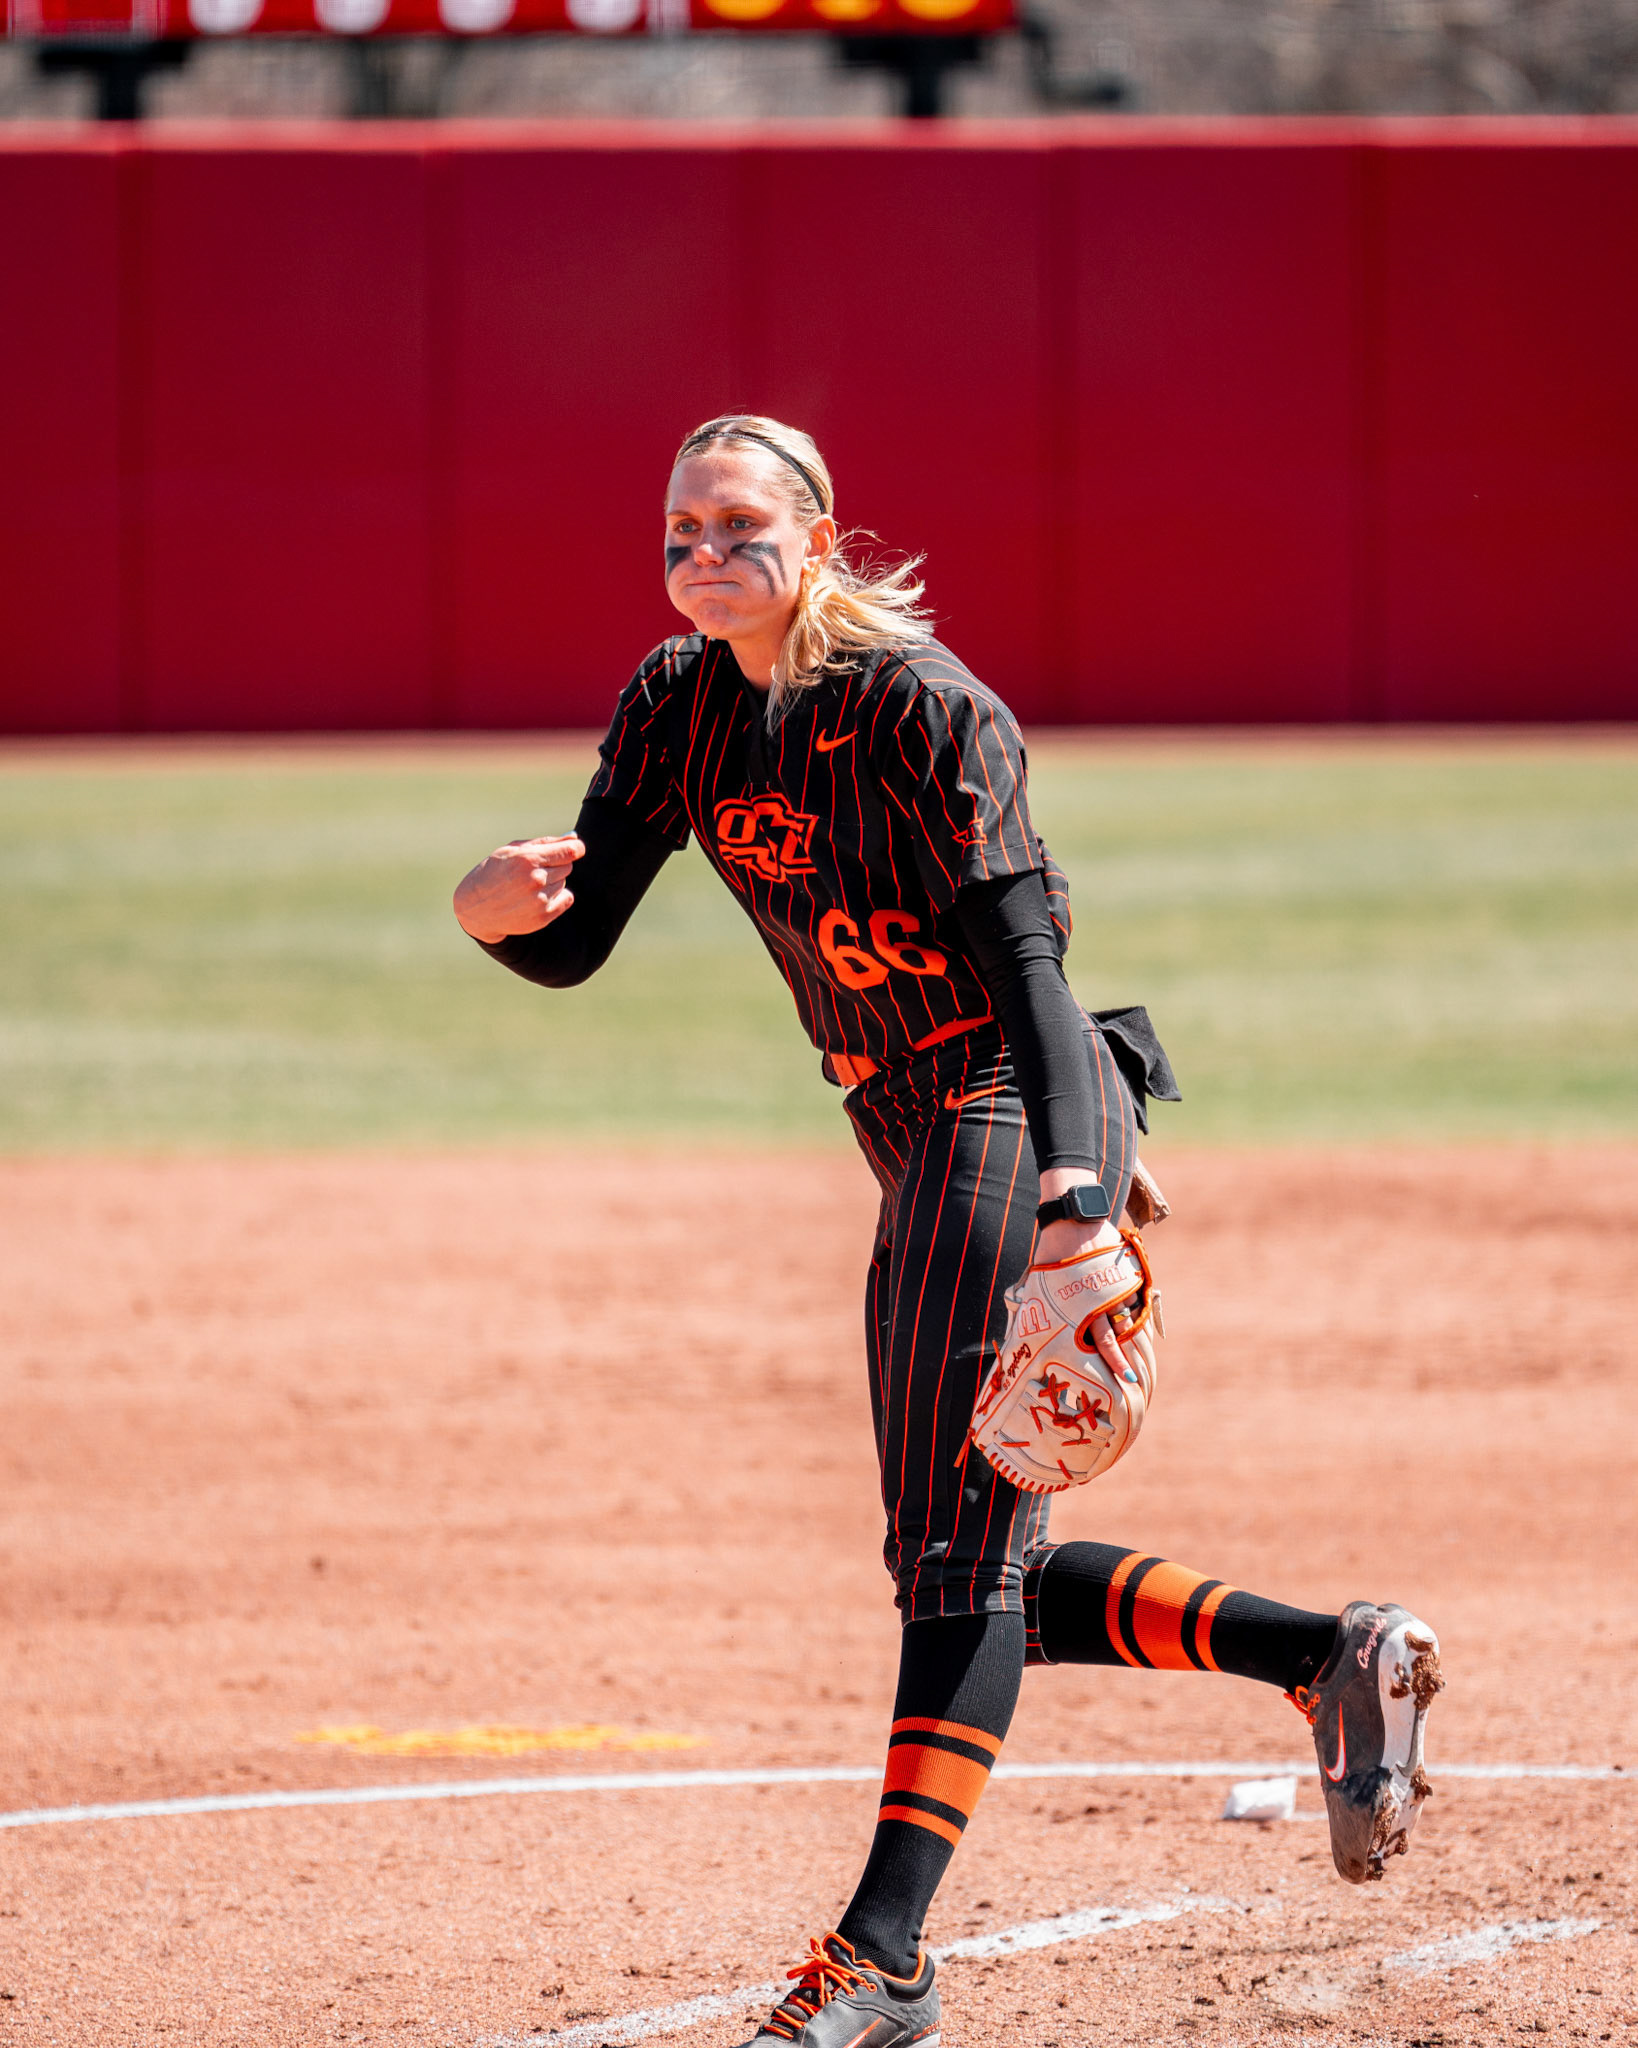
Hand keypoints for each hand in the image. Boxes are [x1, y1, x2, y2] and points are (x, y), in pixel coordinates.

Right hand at [452, 835, 584, 944]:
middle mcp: (536, 879)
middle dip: (556, 865)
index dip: (576, 848)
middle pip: (567, 866)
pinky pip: (566, 899)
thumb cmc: (493, 873)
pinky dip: (557, 897)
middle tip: (535, 870)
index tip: (574, 849)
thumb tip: (573, 838)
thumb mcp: (511, 850)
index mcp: (528, 859)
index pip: (571, 851)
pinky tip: (537, 896)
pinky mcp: (543, 916)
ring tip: (529, 885)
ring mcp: (540, 900)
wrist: (475, 908)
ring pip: (564, 883)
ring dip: (553, 882)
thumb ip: (544, 843)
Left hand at [1034, 1212, 1127, 1379]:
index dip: (1118, 1364)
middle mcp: (1108, 1298)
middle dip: (1126, 1355)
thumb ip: (1041, 1307)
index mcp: (1086, 1305)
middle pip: (1122, 1333)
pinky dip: (1130, 1305)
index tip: (1129, 1380)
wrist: (1074, 1217)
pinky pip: (1134, 1296)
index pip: (1106, 1343)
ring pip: (1129, 1315)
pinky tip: (1124, 1310)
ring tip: (1122, 1336)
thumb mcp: (1042, 1283)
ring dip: (1125, 1326)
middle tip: (1132, 1375)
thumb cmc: (1052, 1252)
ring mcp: (1122, 1284)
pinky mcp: (1130, 1272)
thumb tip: (1024, 1327)